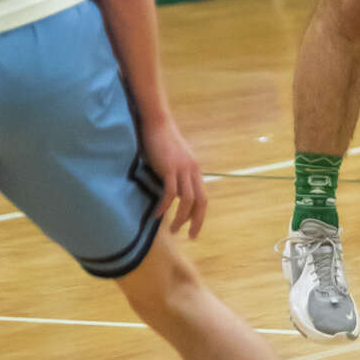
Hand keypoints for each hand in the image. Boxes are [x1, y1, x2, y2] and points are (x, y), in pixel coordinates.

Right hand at [141, 111, 206, 237]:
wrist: (157, 122)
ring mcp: (182, 169)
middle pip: (200, 202)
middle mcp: (192, 170)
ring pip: (187, 200)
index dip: (199, 215)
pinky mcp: (169, 168)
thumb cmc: (162, 141)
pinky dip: (165, 206)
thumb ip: (176, 175)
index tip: (193, 230)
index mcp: (195, 170)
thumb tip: (171, 194)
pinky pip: (170, 192)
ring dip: (181, 218)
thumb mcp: (174, 160)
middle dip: (197, 222)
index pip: (203, 198)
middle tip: (190, 237)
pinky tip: (157, 214)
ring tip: (173, 229)